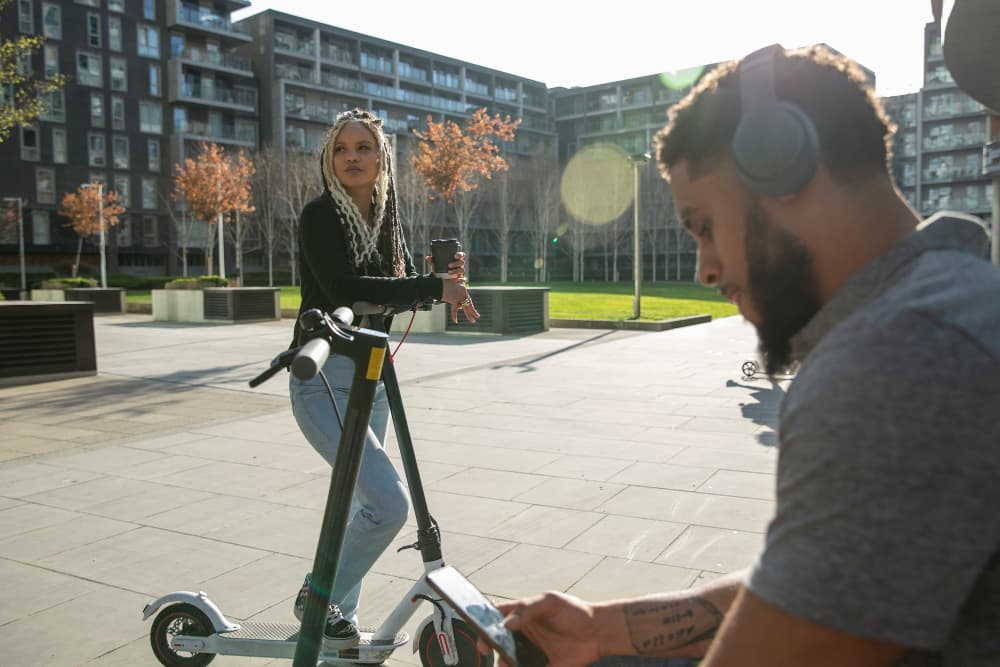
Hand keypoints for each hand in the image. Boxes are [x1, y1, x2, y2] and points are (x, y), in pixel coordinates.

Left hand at [426, 251, 466, 279]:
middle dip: (455, 263)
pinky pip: (463, 279)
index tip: (455, 256)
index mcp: (456, 260)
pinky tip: (458, 279)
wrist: (442, 282)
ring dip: (456, 271)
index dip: (460, 255)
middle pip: (462, 262)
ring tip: (449, 272)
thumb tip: (427, 258)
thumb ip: (433, 261)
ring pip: (462, 270)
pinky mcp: (461, 279)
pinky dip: (461, 279)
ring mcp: (461, 272)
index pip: (461, 255)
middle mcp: (459, 265)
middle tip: (448, 265)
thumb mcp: (436, 266)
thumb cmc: (441, 271)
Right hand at [441, 279, 479, 323]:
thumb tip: (462, 282)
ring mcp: (459, 297)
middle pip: (469, 304)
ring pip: (465, 308)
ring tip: (472, 321)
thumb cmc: (444, 283)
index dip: (470, 306)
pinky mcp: (453, 300)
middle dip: (473, 311)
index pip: (467, 299)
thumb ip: (459, 284)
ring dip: (469, 315)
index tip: (473, 311)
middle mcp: (463, 293)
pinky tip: (455, 321)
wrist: (438, 284)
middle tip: (477, 317)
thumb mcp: (453, 283)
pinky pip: (454, 309)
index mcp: (463, 289)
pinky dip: (454, 315)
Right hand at [478, 592, 600, 666]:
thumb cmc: (574, 611)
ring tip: (506, 663)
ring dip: (503, 663)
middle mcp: (522, 634)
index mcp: (521, 614)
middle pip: (497, 640)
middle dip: (488, 644)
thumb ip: (528, 609)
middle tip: (487, 648)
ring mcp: (530, 652)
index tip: (478, 626)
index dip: (484, 619)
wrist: (598, 633)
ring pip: (507, 660)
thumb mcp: (551, 602)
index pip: (496, 615)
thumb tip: (507, 624)